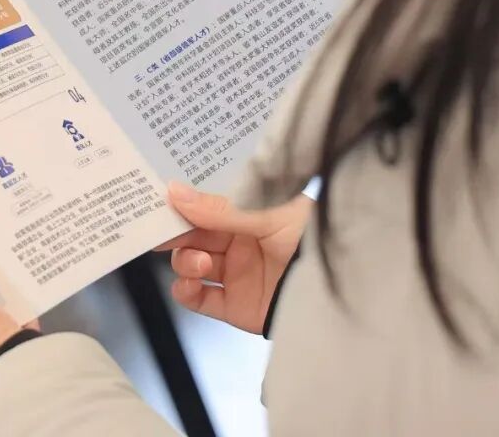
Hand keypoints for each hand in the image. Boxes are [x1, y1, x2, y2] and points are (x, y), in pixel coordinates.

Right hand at [158, 183, 310, 333]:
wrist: (338, 288)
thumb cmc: (311, 238)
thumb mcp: (266, 213)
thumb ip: (218, 209)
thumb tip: (175, 192)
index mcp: (249, 213)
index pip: (206, 206)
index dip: (182, 204)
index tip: (160, 201)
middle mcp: (241, 242)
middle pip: (193, 236)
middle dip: (176, 233)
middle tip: (163, 231)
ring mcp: (237, 275)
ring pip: (190, 265)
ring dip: (185, 262)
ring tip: (200, 263)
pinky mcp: (236, 306)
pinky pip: (199, 300)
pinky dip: (186, 292)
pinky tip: (189, 284)